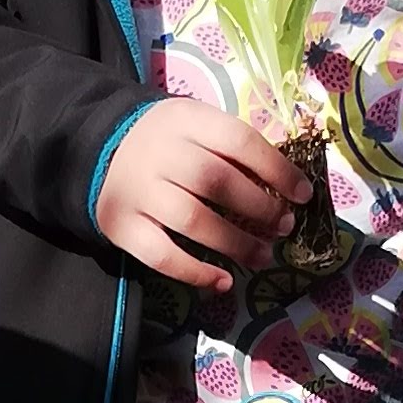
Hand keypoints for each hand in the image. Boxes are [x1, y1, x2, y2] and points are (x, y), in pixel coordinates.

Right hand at [93, 98, 301, 294]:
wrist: (100, 149)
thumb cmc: (168, 142)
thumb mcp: (198, 126)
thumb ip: (232, 149)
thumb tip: (284, 189)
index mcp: (186, 121)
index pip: (239, 141)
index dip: (277, 170)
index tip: (302, 195)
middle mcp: (160, 154)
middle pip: (216, 182)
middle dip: (259, 209)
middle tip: (283, 227)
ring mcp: (138, 192)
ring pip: (193, 221)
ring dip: (236, 244)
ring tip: (262, 256)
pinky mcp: (121, 226)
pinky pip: (161, 256)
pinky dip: (196, 273)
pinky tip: (223, 282)